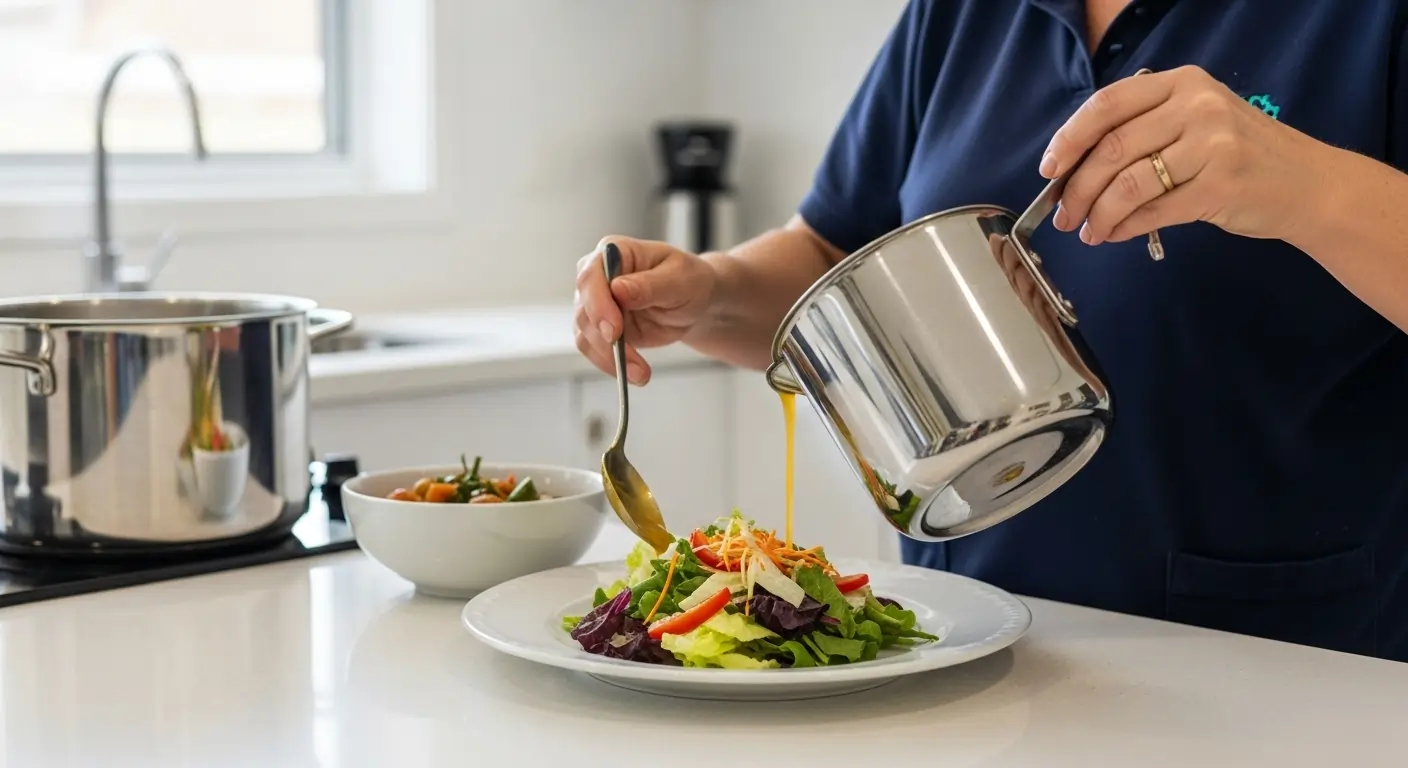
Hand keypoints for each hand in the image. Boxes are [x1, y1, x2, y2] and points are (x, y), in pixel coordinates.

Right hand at [574, 236, 716, 384]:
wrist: (696, 303)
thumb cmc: (690, 281)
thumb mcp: (679, 279)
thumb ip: (649, 285)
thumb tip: (618, 289)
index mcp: (614, 252)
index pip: (591, 276)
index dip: (598, 304)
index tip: (614, 330)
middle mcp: (598, 277)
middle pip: (584, 309)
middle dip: (604, 339)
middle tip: (629, 361)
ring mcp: (596, 304)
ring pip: (586, 334)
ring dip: (610, 358)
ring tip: (641, 373)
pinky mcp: (601, 328)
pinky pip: (594, 350)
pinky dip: (611, 365)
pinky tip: (634, 373)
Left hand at [1040, 65, 1328, 246]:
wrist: (1308, 185)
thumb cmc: (1240, 156)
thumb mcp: (1196, 122)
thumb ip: (1144, 132)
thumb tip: (1074, 170)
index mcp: (1183, 84)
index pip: (1108, 104)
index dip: (1070, 137)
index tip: (1049, 169)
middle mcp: (1197, 107)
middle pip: (1112, 148)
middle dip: (1077, 188)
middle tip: (1063, 215)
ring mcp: (1213, 146)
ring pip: (1129, 183)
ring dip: (1098, 214)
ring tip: (1088, 231)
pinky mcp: (1221, 186)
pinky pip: (1154, 211)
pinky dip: (1125, 227)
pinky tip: (1114, 234)